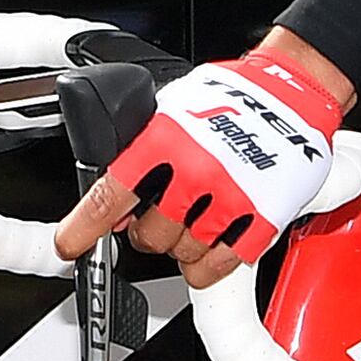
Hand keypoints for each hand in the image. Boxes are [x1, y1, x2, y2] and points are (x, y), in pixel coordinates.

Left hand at [56, 39, 352, 284]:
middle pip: (150, 236)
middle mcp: (197, 169)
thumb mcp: (172, 107)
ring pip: (184, 253)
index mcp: (166, 138)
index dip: (83, 229)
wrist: (292, 92)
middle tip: (157, 219)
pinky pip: (222, 264)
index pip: (111, 196)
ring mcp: (232, 195)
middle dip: (147, 233)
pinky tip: (206, 253)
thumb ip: (142, 150)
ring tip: (192, 221)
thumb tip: (116, 194)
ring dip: (180, 246)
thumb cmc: (231, 97)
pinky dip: (207, 268)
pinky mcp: (265, 215)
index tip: (69, 246)